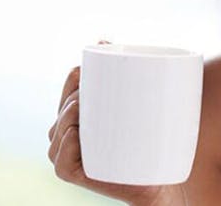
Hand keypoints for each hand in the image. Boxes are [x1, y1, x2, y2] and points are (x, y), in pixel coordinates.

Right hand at [47, 40, 185, 204]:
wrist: (160, 182)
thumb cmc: (152, 141)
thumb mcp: (143, 102)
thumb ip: (133, 72)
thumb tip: (104, 38)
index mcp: (80, 114)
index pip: (71, 87)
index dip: (77, 74)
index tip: (97, 61)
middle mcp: (68, 133)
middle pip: (65, 105)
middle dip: (77, 93)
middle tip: (101, 87)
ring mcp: (68, 154)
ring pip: (60, 128)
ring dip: (71, 114)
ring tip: (89, 105)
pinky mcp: (74, 175)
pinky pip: (61, 160)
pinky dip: (66, 145)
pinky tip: (77, 134)